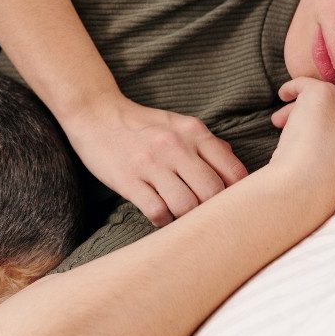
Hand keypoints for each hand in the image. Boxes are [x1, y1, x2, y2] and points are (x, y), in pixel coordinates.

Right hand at [59, 93, 248, 226]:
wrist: (95, 114)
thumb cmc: (141, 124)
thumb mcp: (178, 124)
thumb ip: (206, 144)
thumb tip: (234, 165)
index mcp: (194, 131)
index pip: (233, 171)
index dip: (239, 194)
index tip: (232, 204)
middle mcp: (175, 146)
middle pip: (212, 193)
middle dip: (214, 211)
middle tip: (208, 217)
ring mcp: (151, 164)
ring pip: (186, 206)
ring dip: (188, 219)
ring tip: (184, 218)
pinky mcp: (128, 180)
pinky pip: (157, 212)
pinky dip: (164, 222)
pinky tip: (162, 217)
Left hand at [269, 77, 334, 205]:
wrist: (312, 181)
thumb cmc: (329, 182)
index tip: (330, 136)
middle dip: (327, 117)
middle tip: (307, 131)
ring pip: (325, 97)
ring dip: (304, 109)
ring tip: (283, 124)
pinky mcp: (324, 91)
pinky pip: (303, 83)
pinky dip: (291, 88)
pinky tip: (283, 95)